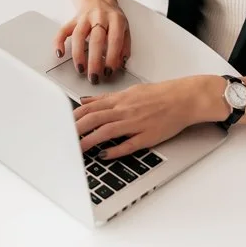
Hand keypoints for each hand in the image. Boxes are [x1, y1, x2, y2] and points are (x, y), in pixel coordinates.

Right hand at [53, 0, 130, 84]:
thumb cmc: (112, 16)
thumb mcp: (125, 27)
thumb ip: (124, 45)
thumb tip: (121, 63)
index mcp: (116, 19)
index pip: (114, 39)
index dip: (112, 56)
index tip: (109, 71)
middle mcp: (99, 17)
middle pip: (96, 39)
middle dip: (94, 60)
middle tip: (94, 76)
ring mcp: (84, 18)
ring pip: (78, 35)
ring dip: (78, 54)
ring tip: (80, 69)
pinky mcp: (73, 19)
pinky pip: (63, 30)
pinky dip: (58, 42)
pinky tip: (60, 53)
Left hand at [74, 75, 224, 158]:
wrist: (184, 98)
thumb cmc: (159, 95)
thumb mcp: (129, 91)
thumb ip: (105, 99)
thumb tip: (85, 101)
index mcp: (120, 100)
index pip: (90, 108)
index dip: (74, 117)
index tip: (62, 124)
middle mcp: (125, 111)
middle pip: (94, 119)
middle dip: (76, 129)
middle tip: (63, 138)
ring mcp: (136, 124)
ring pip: (107, 132)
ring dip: (90, 140)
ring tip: (77, 149)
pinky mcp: (148, 136)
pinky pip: (128, 145)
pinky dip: (115, 150)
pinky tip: (104, 155)